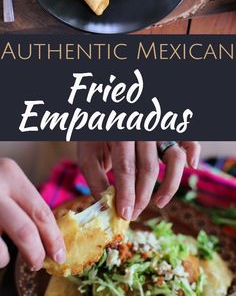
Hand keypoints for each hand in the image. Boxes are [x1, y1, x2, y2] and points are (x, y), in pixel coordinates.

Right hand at [0, 158, 65, 270]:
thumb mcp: (7, 180)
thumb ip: (23, 200)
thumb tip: (48, 236)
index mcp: (11, 174)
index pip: (41, 212)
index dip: (53, 237)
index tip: (59, 253)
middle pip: (26, 231)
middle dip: (36, 253)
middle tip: (38, 262)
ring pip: (2, 251)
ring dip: (5, 258)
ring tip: (5, 256)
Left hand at [77, 141, 200, 220]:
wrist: (105, 115)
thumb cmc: (97, 136)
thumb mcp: (88, 154)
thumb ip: (96, 179)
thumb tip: (107, 208)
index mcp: (119, 133)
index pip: (126, 167)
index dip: (126, 193)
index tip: (125, 214)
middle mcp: (142, 129)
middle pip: (148, 167)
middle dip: (142, 196)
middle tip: (133, 214)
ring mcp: (158, 129)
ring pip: (173, 157)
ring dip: (169, 185)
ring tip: (158, 203)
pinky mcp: (169, 131)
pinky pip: (189, 140)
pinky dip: (194, 151)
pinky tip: (192, 165)